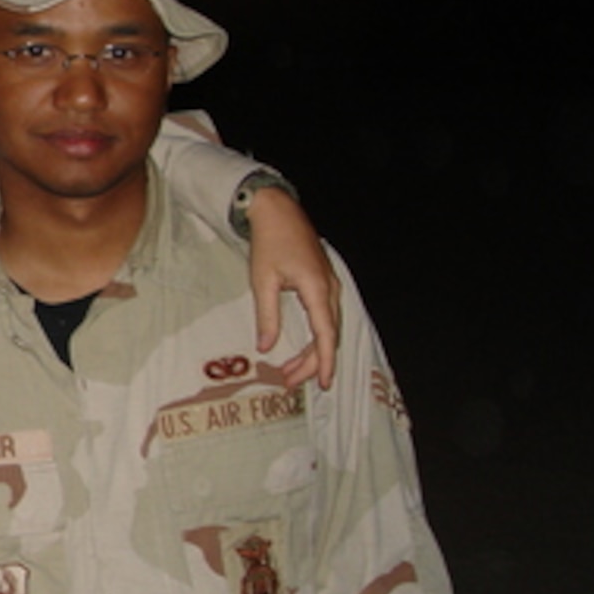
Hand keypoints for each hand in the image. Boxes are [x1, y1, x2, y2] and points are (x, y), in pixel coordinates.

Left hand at [246, 185, 339, 389]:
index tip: (322, 382)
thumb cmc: (269, 242)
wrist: (278, 211)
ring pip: (328, 327)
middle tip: (289, 380)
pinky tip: (302, 347)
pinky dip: (315, 335)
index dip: (323, 361)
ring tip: (291, 370)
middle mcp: (330, 289)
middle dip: (311, 362)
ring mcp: (330, 285)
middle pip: (328, 335)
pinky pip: (325, 316)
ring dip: (312, 351)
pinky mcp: (324, 283)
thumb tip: (266, 346)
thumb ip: (267, 316)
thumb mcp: (262, 281)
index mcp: (317, 289)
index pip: (325, 335)